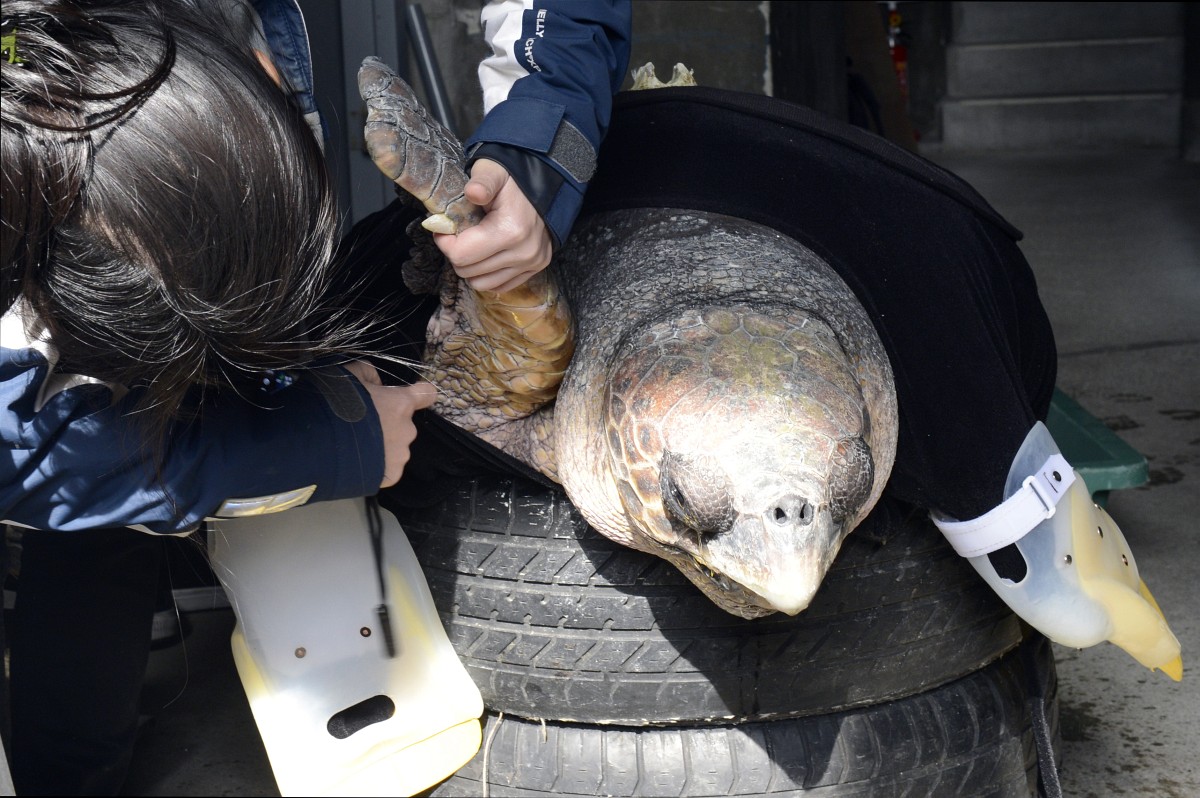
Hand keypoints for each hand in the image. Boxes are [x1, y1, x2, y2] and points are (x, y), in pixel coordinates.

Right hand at [343, 361, 437, 487]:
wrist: (320, 443)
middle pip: (403, 425)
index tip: (414, 397)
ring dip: (382, 446)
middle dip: (388, 425)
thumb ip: (369, 374)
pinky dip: (377, 466)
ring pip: (396, 448)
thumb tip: (377, 383)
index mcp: (401, 404)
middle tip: (362, 427)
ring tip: (356, 447)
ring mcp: (400, 454)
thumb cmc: (336, 404)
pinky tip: (358, 462)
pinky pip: (388, 468)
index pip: (426, 394)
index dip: (420, 394)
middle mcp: (407, 429)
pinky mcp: (391, 475)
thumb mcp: (350, 375)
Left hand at [433, 158, 552, 292]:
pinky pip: (499, 286)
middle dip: (456, 254)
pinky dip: (487, 274)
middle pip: (468, 271)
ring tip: (473, 245)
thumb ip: (482, 181)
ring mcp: (531, 263)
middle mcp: (523, 253)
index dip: (445, 242)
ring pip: (481, 283)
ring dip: (471, 267)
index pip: (461, 255)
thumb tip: (473, 192)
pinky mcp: (535, 269)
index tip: (445, 229)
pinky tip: (487, 255)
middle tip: (459, 235)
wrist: (545, 185)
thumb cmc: (512, 180)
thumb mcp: (493, 172)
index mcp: (510, 230)